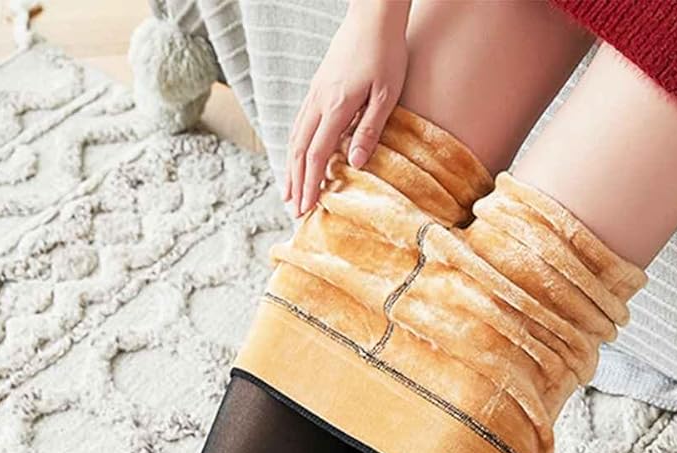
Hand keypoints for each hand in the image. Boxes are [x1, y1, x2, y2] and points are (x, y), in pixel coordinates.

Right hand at [284, 0, 410, 216]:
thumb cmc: (387, 53)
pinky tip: (296, 157)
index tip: (306, 208)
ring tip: (289, 191)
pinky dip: (295, 146)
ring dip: (291, 167)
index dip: (310, 184)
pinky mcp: (318, 87)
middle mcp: (319, 101)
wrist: (373, 15)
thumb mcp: (386, 95)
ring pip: (295, 136)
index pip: (315, 155)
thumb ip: (370, 129)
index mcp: (336, 106)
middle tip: (294, 210)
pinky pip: (300, 122)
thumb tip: (355, 163)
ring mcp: (315, 93)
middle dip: (295, 182)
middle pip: (298, 150)